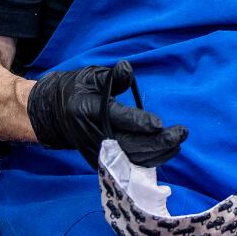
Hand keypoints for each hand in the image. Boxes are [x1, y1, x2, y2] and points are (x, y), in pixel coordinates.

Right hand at [26, 61, 187, 169]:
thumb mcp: (92, 76)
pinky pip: (128, 166)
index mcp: (89, 111)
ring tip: (178, 141)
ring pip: (131, 160)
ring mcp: (96, 153)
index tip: (160, 123)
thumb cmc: (79, 89)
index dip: (140, 123)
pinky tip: (166, 151)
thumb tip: (128, 69)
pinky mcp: (101, 162)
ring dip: (158, 153)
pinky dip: (149, 161)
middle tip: (181, 133)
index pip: (118, 119)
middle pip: (129, 145)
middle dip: (158, 142)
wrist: (55, 114)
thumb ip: (113, 77)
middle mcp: (92, 136)